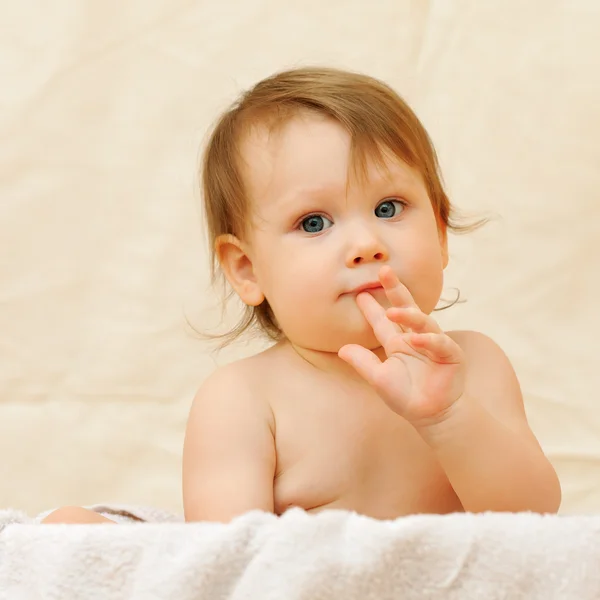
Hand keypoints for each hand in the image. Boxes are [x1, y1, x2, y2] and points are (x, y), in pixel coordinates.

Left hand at [338, 266, 465, 424]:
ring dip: (409, 315)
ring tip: (393, 311)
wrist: (432, 416)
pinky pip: (439, 343)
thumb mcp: (378, 378)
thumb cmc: (406, 397)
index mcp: (397, 342)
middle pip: (405, 308)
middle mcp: (414, 338)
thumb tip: (341, 349)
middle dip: (395, 289)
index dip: (372, 308)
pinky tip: (415, 339)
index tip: (360, 293)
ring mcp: (434, 344)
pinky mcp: (450, 355)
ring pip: (422, 322)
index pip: (382, 321)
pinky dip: (428, 340)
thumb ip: (362, 363)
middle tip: (384, 271)